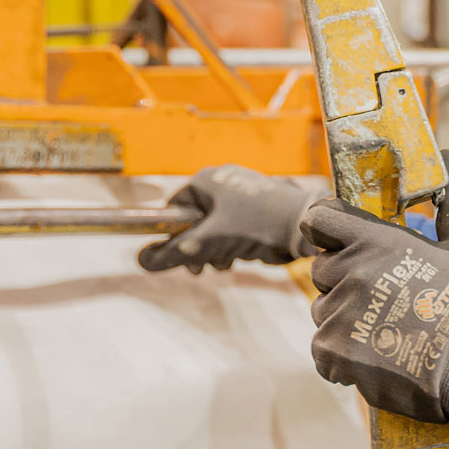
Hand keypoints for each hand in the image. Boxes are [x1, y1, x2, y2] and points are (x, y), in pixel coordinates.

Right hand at [138, 165, 318, 272]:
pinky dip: (233, 243)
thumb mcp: (209, 243)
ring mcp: (243, 191)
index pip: (174, 207)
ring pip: (215, 225)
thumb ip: (175, 252)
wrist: (305, 225)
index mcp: (207, 180)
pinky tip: (241, 257)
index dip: (171, 234)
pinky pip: (235, 226)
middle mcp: (223, 180)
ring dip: (214, 249)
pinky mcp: (259, 205)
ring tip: (224, 264)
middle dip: (196, 247)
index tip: (177, 256)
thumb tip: (142, 261)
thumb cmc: (255, 226)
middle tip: (200, 268)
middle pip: (195, 218)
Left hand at [301, 151, 448, 441]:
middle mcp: (349, 273)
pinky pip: (322, 349)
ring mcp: (338, 314)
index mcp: (373, 241)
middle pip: (321, 269)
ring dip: (343, 318)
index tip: (341, 240)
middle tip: (378, 294)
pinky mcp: (333, 353)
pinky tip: (374, 356)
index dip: (326, 227)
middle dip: (342, 278)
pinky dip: (341, 355)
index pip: (318, 219)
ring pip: (322, 310)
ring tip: (383, 330)